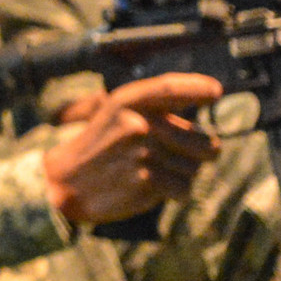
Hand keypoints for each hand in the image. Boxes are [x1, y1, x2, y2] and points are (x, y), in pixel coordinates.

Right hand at [42, 73, 223, 226]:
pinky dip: (174, 193)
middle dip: (198, 154)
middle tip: (174, 157)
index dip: (197, 87)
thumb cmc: (98, 148)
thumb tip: (204, 107)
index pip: (170, 87)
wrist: (65, 182)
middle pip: (204, 141)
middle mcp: (138, 122)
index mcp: (127, 102)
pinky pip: (184, 189)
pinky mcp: (147, 179)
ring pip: (195, 168)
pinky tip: (150, 187)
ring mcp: (143, 151)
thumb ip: (155, 109)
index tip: (215, 91)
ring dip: (181, 175)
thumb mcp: (115, 115)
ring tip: (152, 171)